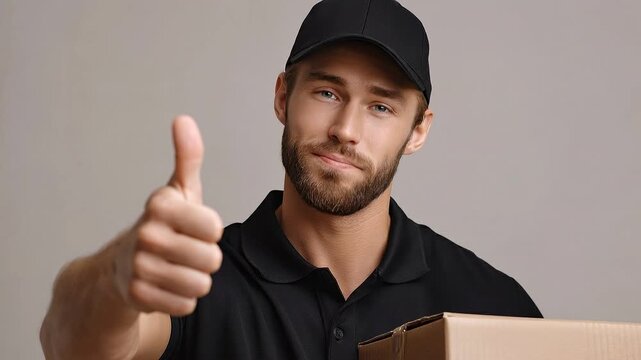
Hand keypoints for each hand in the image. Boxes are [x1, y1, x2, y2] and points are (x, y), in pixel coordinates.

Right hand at [113, 115, 223, 315]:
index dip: (210, 231)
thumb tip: (183, 119)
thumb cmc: (164, 225)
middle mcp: (146, 234)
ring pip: (201, 285)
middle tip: (185, 252)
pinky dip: (182, 299)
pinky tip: (166, 286)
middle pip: (212, 259)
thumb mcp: (178, 191)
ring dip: (195, 280)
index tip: (193, 227)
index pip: (215, 227)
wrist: (121, 267)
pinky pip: (187, 304)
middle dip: (206, 259)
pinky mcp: (137, 297)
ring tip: (176, 269)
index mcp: (160, 205)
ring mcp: (139, 267)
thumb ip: (187, 157)